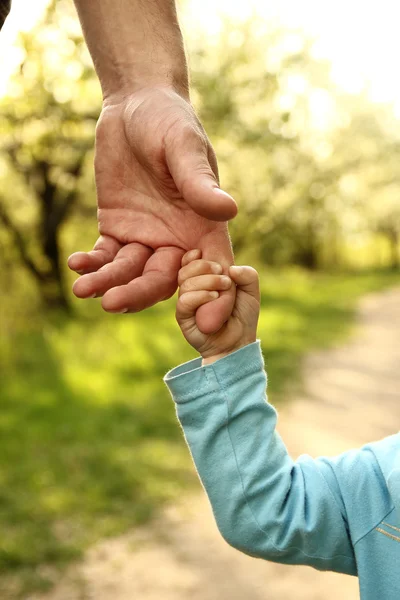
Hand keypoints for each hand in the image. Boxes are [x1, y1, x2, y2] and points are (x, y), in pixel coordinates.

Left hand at [68, 87, 236, 333]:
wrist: (134, 106)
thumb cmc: (169, 121)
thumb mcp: (184, 147)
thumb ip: (199, 182)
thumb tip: (229, 211)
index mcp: (204, 226)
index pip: (213, 270)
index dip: (214, 298)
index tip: (206, 325)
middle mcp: (177, 239)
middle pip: (164, 280)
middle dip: (139, 293)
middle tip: (113, 303)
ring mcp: (146, 237)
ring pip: (131, 273)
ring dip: (108, 283)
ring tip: (82, 289)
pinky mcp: (117, 228)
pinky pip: (106, 255)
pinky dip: (93, 263)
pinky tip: (77, 264)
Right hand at [176, 249, 259, 363]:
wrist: (238, 342)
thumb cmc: (243, 317)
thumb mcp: (251, 292)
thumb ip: (248, 275)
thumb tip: (230, 268)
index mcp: (202, 280)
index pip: (188, 262)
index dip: (193, 256)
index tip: (204, 254)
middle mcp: (191, 290)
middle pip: (185, 269)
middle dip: (204, 266)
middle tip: (222, 272)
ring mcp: (187, 303)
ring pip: (185, 283)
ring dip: (207, 281)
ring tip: (224, 287)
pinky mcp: (184, 317)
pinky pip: (185, 300)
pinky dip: (200, 295)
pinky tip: (214, 297)